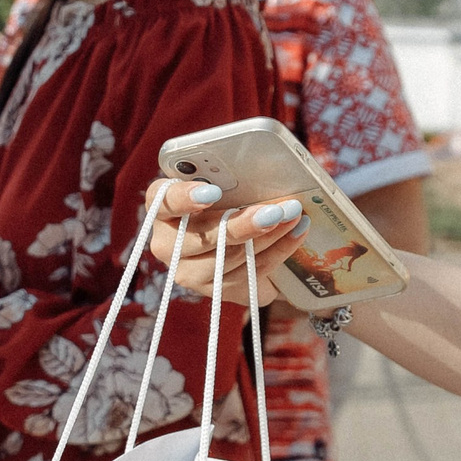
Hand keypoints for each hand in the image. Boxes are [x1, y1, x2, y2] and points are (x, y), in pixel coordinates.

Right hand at [140, 179, 316, 307]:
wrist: (240, 238)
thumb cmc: (229, 197)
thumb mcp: (226, 184)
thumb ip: (233, 179)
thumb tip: (266, 168)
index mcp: (163, 208)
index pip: (163, 200)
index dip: (185, 197)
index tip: (212, 192)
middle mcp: (167, 244)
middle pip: (202, 238)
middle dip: (243, 224)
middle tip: (276, 211)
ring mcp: (188, 272)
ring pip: (230, 258)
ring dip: (269, 237)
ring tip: (295, 217)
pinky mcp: (214, 291)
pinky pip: (249, 276)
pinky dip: (278, 252)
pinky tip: (297, 234)